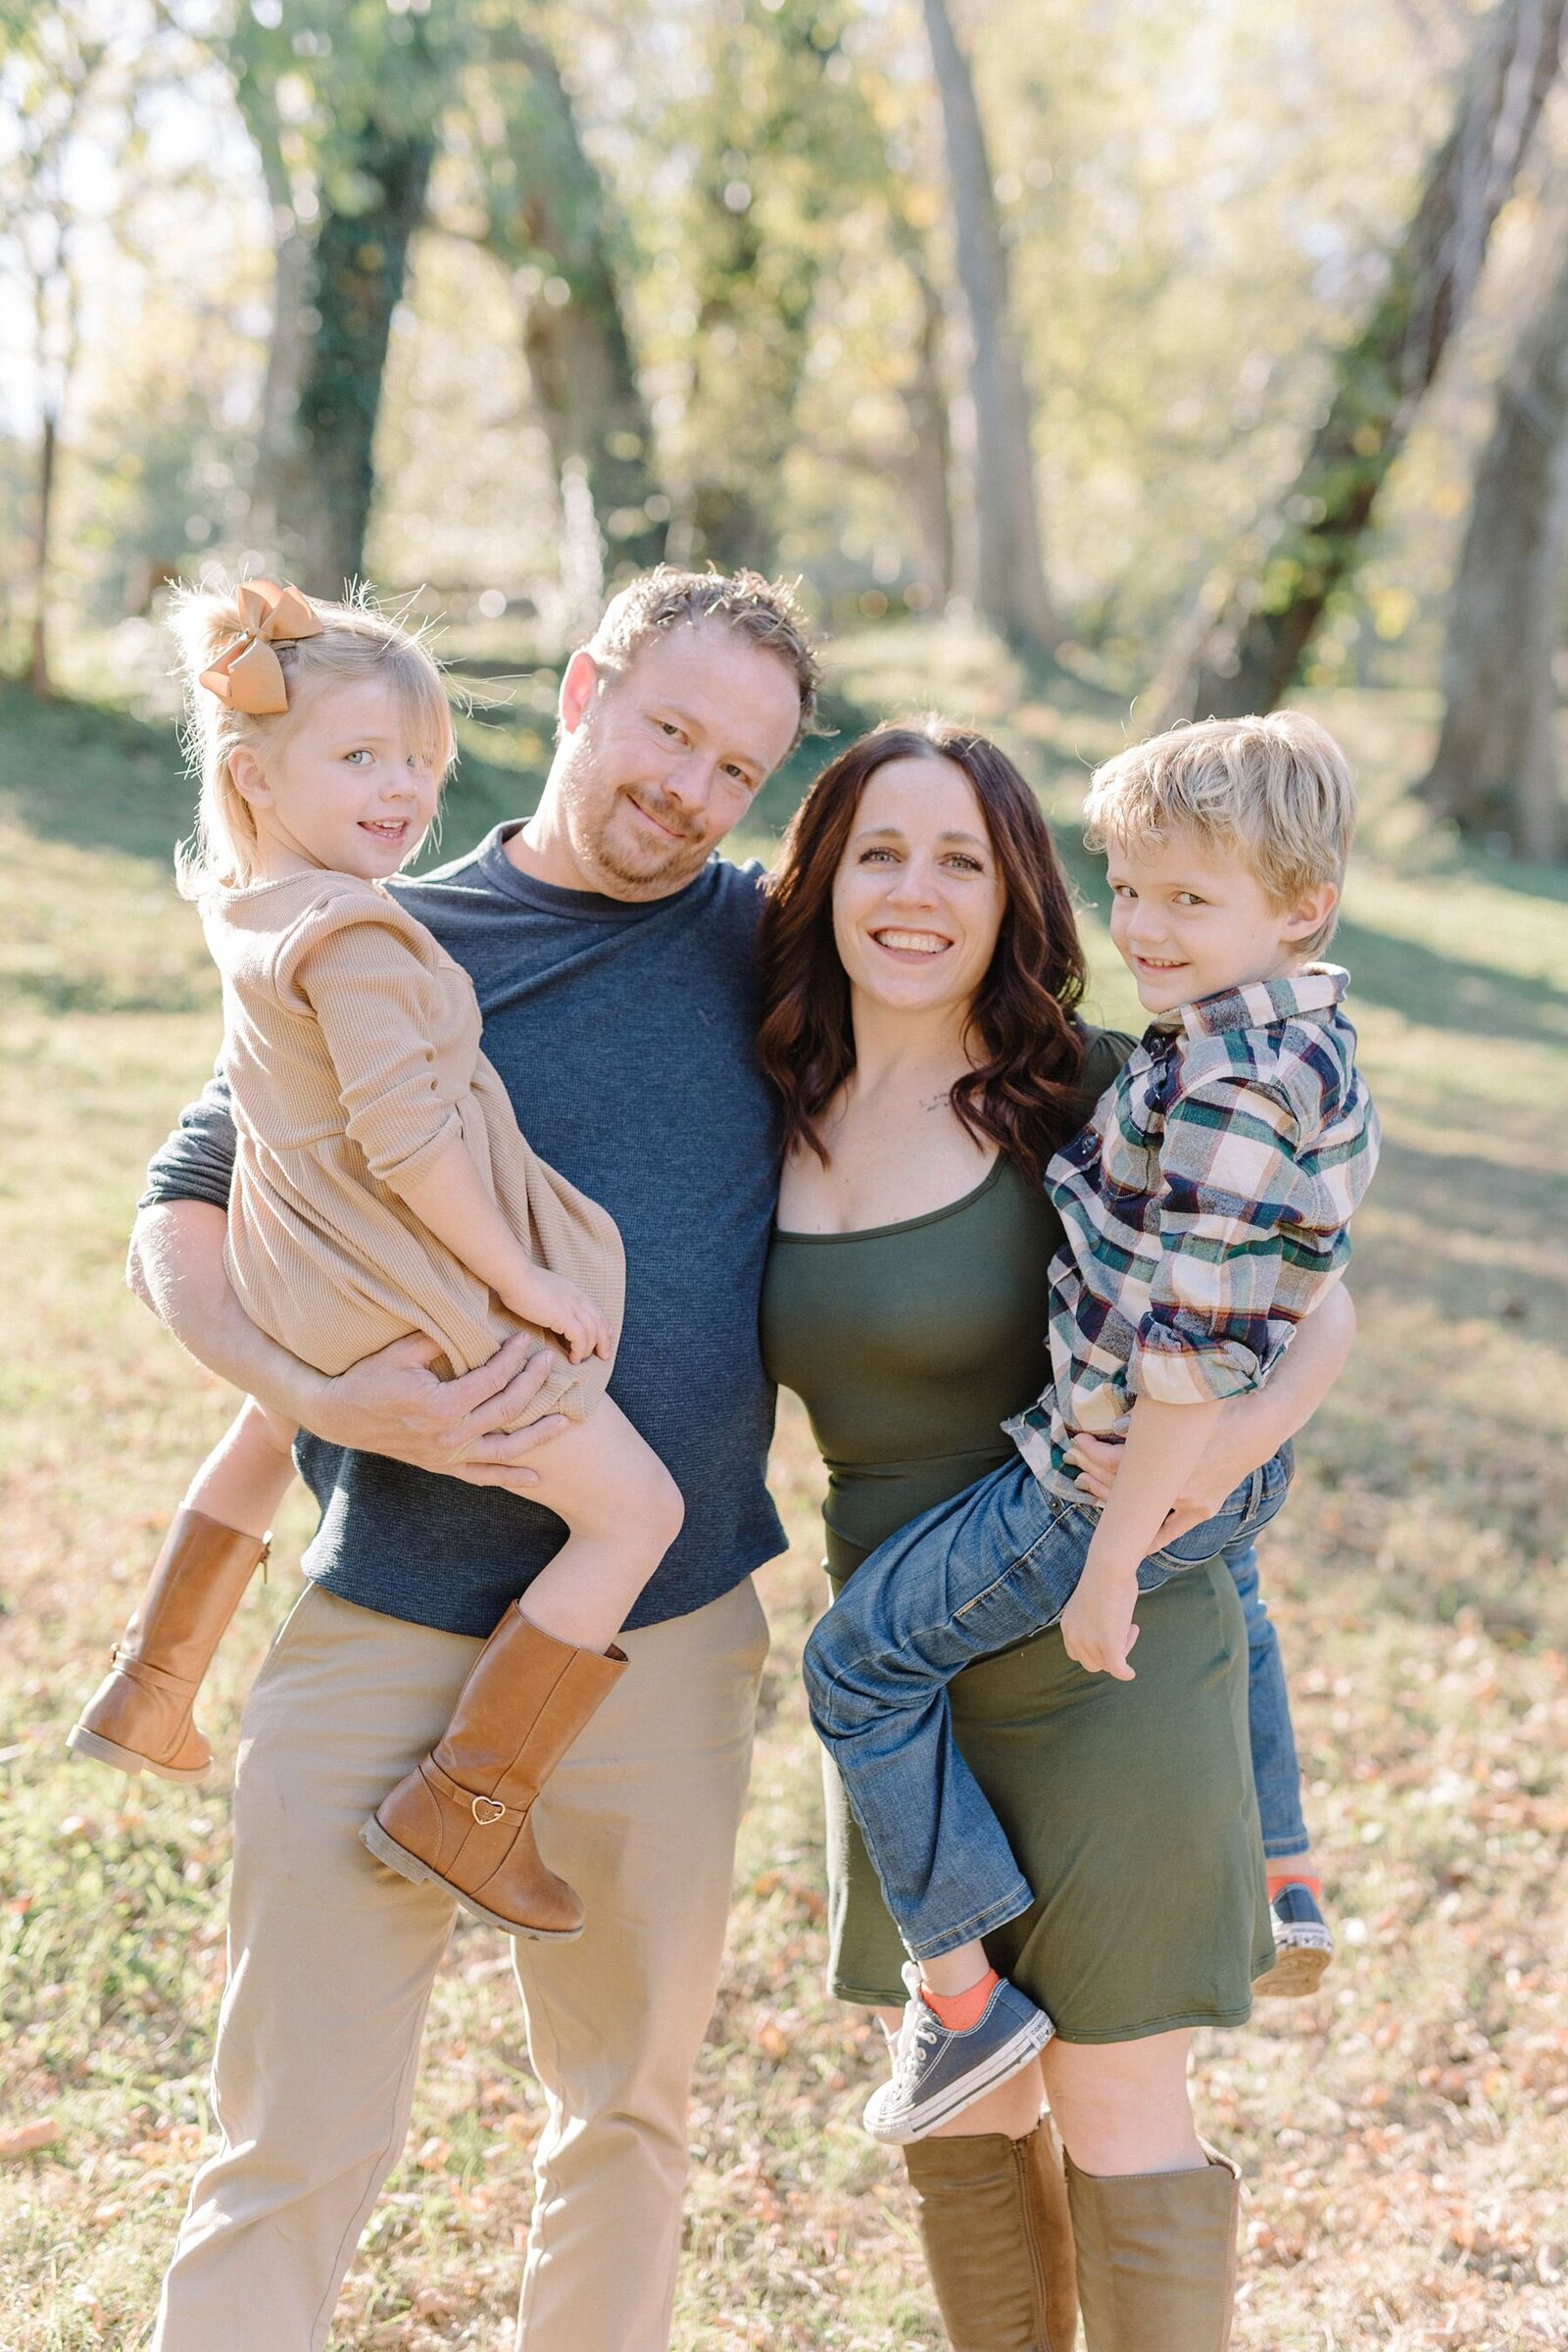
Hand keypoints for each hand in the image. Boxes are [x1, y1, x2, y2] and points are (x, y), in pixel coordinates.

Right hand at [308, 1329, 568, 1493]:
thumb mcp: (399, 1352)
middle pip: (506, 1409)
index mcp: (441, 1405)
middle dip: (533, 1384)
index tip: (526, 1340)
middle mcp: (449, 1436)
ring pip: (504, 1449)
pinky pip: (482, 1477)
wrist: (338, 1417)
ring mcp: (447, 1455)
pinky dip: (510, 1478)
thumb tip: (471, 1318)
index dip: (513, 1358)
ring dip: (537, 1434)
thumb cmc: (367, 1378)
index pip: (491, 1380)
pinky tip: (536, 1478)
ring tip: (565, 1420)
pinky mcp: (442, 1466)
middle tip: (550, 1362)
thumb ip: (437, 1338)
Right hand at [503, 1270, 611, 1365]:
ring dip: (589, 1349)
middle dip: (604, 1340)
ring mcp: (571, 1306)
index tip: (605, 1336)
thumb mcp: (541, 1289)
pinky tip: (572, 1358)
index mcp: (571, 1290)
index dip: (602, 1324)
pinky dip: (579, 1350)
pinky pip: (579, 1338)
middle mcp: (576, 1297)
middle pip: (599, 1321)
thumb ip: (549, 1299)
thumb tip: (546, 1310)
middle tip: (604, 1355)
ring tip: (580, 1360)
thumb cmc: (518, 1282)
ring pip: (592, 1332)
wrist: (513, 1275)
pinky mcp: (563, 1316)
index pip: (594, 1309)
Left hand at [1058, 1568, 1139, 1679]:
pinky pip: (1117, 1668)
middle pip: (1092, 1662)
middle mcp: (1074, 1637)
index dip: (1094, 1650)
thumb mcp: (1090, 1602)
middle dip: (1109, 1652)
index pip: (1077, 1653)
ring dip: (1123, 1649)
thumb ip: (1091, 1619)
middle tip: (1125, 1631)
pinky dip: (1124, 1673)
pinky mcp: (1108, 1645)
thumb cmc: (1105, 1578)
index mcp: (1068, 1626)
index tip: (1110, 1635)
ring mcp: (1090, 1642)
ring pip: (1107, 1664)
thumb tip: (1105, 1623)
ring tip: (1131, 1627)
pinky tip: (1130, 1673)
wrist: (1108, 1568)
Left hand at [1068, 1410, 1256, 1546]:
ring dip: (1113, 1497)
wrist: (1258, 1428)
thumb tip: (1115, 1429)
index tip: (1077, 1442)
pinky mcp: (1203, 1508)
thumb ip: (1146, 1420)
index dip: (1092, 1452)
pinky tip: (1135, 1545)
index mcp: (1167, 1462)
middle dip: (1095, 1472)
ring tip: (1090, 1486)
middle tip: (1076, 1461)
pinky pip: (1172, 1530)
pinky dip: (1152, 1538)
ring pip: (1142, 1507)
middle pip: (1123, 1485)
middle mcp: (1176, 1488)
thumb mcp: (1181, 1407)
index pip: (1116, 1461)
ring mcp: (1190, 1502)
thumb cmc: (1218, 1411)